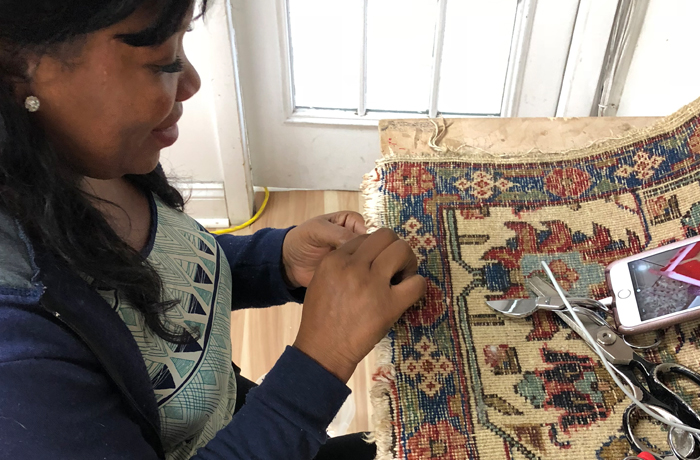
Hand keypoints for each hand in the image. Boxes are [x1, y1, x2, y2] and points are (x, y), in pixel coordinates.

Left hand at [282, 211, 366, 287]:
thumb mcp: (317, 230)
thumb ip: (339, 234)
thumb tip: (361, 245)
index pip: (372, 230)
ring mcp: (355, 257)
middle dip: (370, 257)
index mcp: (352, 222)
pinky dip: (359, 280)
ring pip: (370, 262)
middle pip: (374, 247)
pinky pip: (361, 276)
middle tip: (360, 267)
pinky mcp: (351, 273)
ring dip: (365, 270)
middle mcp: (357, 239)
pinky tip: (353, 284)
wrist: (290, 263)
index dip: (372, 242)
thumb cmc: (302, 239)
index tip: (365, 253)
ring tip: (354, 276)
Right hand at [293, 228, 426, 381]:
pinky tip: (409, 294)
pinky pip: (417, 283)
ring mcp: (372, 285)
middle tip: (397, 266)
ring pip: (402, 250)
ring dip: (408, 261)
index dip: (376, 249)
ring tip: (404, 277)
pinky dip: (418, 285)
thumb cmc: (321, 319)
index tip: (379, 264)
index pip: (365, 237)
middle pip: (386, 236)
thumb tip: (369, 256)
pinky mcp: (389, 305)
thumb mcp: (321, 281)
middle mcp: (353, 267)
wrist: (323, 350)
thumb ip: (341, 264)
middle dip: (396, 248)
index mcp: (335, 260)